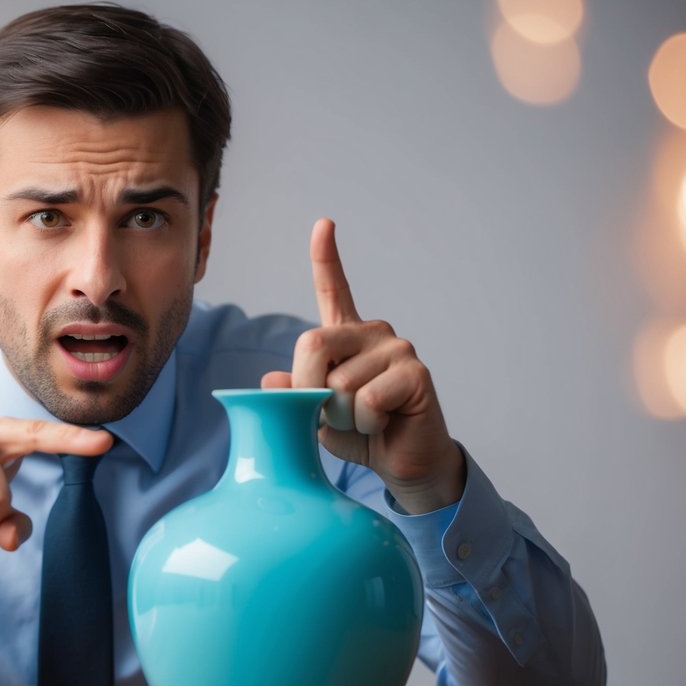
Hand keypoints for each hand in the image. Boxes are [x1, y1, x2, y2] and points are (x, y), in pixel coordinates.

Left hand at [261, 218, 464, 513]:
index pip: (334, 289)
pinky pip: (368, 399)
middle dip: (307, 389)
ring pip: (340, 382)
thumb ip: (291, 394)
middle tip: (328, 413)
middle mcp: (372, 334)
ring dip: (343, 415)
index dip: (326, 256)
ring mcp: (396, 349)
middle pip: (314, 344)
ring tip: (366, 419)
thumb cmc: (358, 433)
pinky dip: (366, 423)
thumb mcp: (311, 415)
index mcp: (346, 337)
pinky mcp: (415, 372)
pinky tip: (385, 422)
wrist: (402, 461)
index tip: (323, 224)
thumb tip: (270, 379)